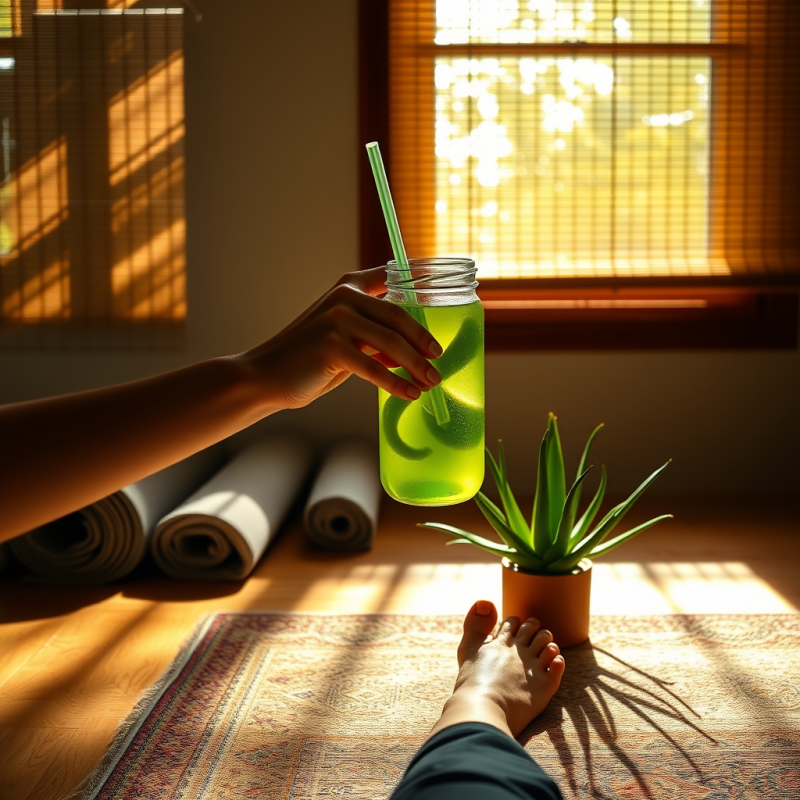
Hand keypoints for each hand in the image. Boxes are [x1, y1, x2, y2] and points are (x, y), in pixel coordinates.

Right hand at [236, 267, 443, 409]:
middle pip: (399, 315)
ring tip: (431, 381)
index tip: (446, 288)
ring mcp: (337, 319)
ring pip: (391, 342)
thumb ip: (375, 340)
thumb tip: (413, 355)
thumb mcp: (346, 341)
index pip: (393, 276)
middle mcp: (344, 297)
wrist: (267, 376)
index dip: (422, 278)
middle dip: (423, 340)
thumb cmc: (309, 360)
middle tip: (439, 359)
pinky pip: (375, 367)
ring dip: (416, 365)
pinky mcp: (331, 346)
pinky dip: (396, 383)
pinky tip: (410, 394)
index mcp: (350, 287)